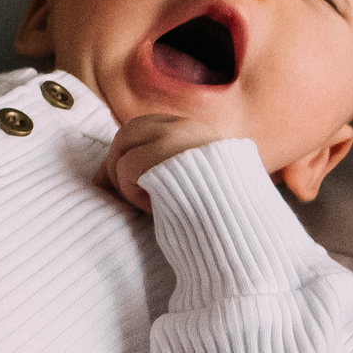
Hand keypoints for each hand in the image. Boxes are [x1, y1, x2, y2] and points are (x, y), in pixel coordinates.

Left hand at [99, 113, 223, 210]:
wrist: (241, 225)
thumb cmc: (219, 214)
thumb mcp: (197, 185)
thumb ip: (167, 170)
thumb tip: (111, 177)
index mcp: (198, 133)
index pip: (150, 127)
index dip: (130, 150)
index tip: (120, 175)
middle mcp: (186, 127)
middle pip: (130, 131)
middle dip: (115, 159)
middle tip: (110, 188)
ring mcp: (174, 137)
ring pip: (124, 144)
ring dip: (122, 176)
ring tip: (142, 202)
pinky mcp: (162, 153)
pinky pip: (126, 167)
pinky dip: (131, 192)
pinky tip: (154, 209)